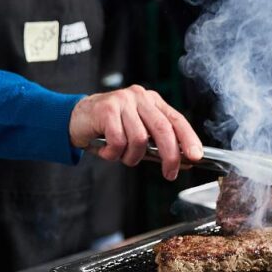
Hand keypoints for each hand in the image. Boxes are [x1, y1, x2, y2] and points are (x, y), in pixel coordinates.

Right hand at [70, 85, 202, 180]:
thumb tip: (183, 161)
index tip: (196, 156)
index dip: (189, 139)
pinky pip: (118, 141)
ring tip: (121, 156)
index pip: (177, 120)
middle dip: (170, 155)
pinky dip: (113, 154)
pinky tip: (107, 151)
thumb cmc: (108, 128)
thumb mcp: (136, 134)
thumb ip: (157, 145)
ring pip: (139, 139)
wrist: (75, 119)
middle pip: (163, 129)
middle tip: (170, 173)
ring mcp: (123, 101)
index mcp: (152, 101)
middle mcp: (140, 97)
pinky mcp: (107, 109)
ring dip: (131, 157)